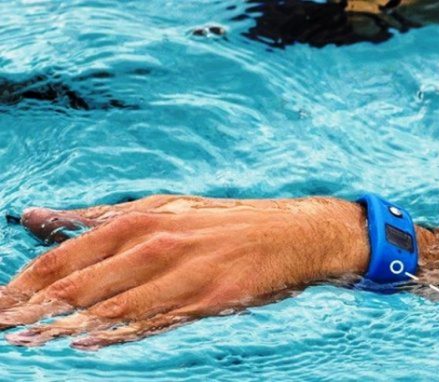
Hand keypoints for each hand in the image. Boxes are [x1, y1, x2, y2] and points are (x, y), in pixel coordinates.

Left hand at [0, 195, 371, 348]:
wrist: (293, 232)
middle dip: (33, 309)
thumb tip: (33, 217)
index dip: (25, 282)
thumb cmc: (221, 222)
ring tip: (27, 343)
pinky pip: (158, 321)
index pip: (67, 254)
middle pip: (82, 283)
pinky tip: (87, 345)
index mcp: (141, 218)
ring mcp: (187, 271)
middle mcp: (159, 242)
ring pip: (114, 306)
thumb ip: (94, 217)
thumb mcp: (160, 207)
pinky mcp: (212, 298)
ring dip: (65, 328)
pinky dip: (119, 335)